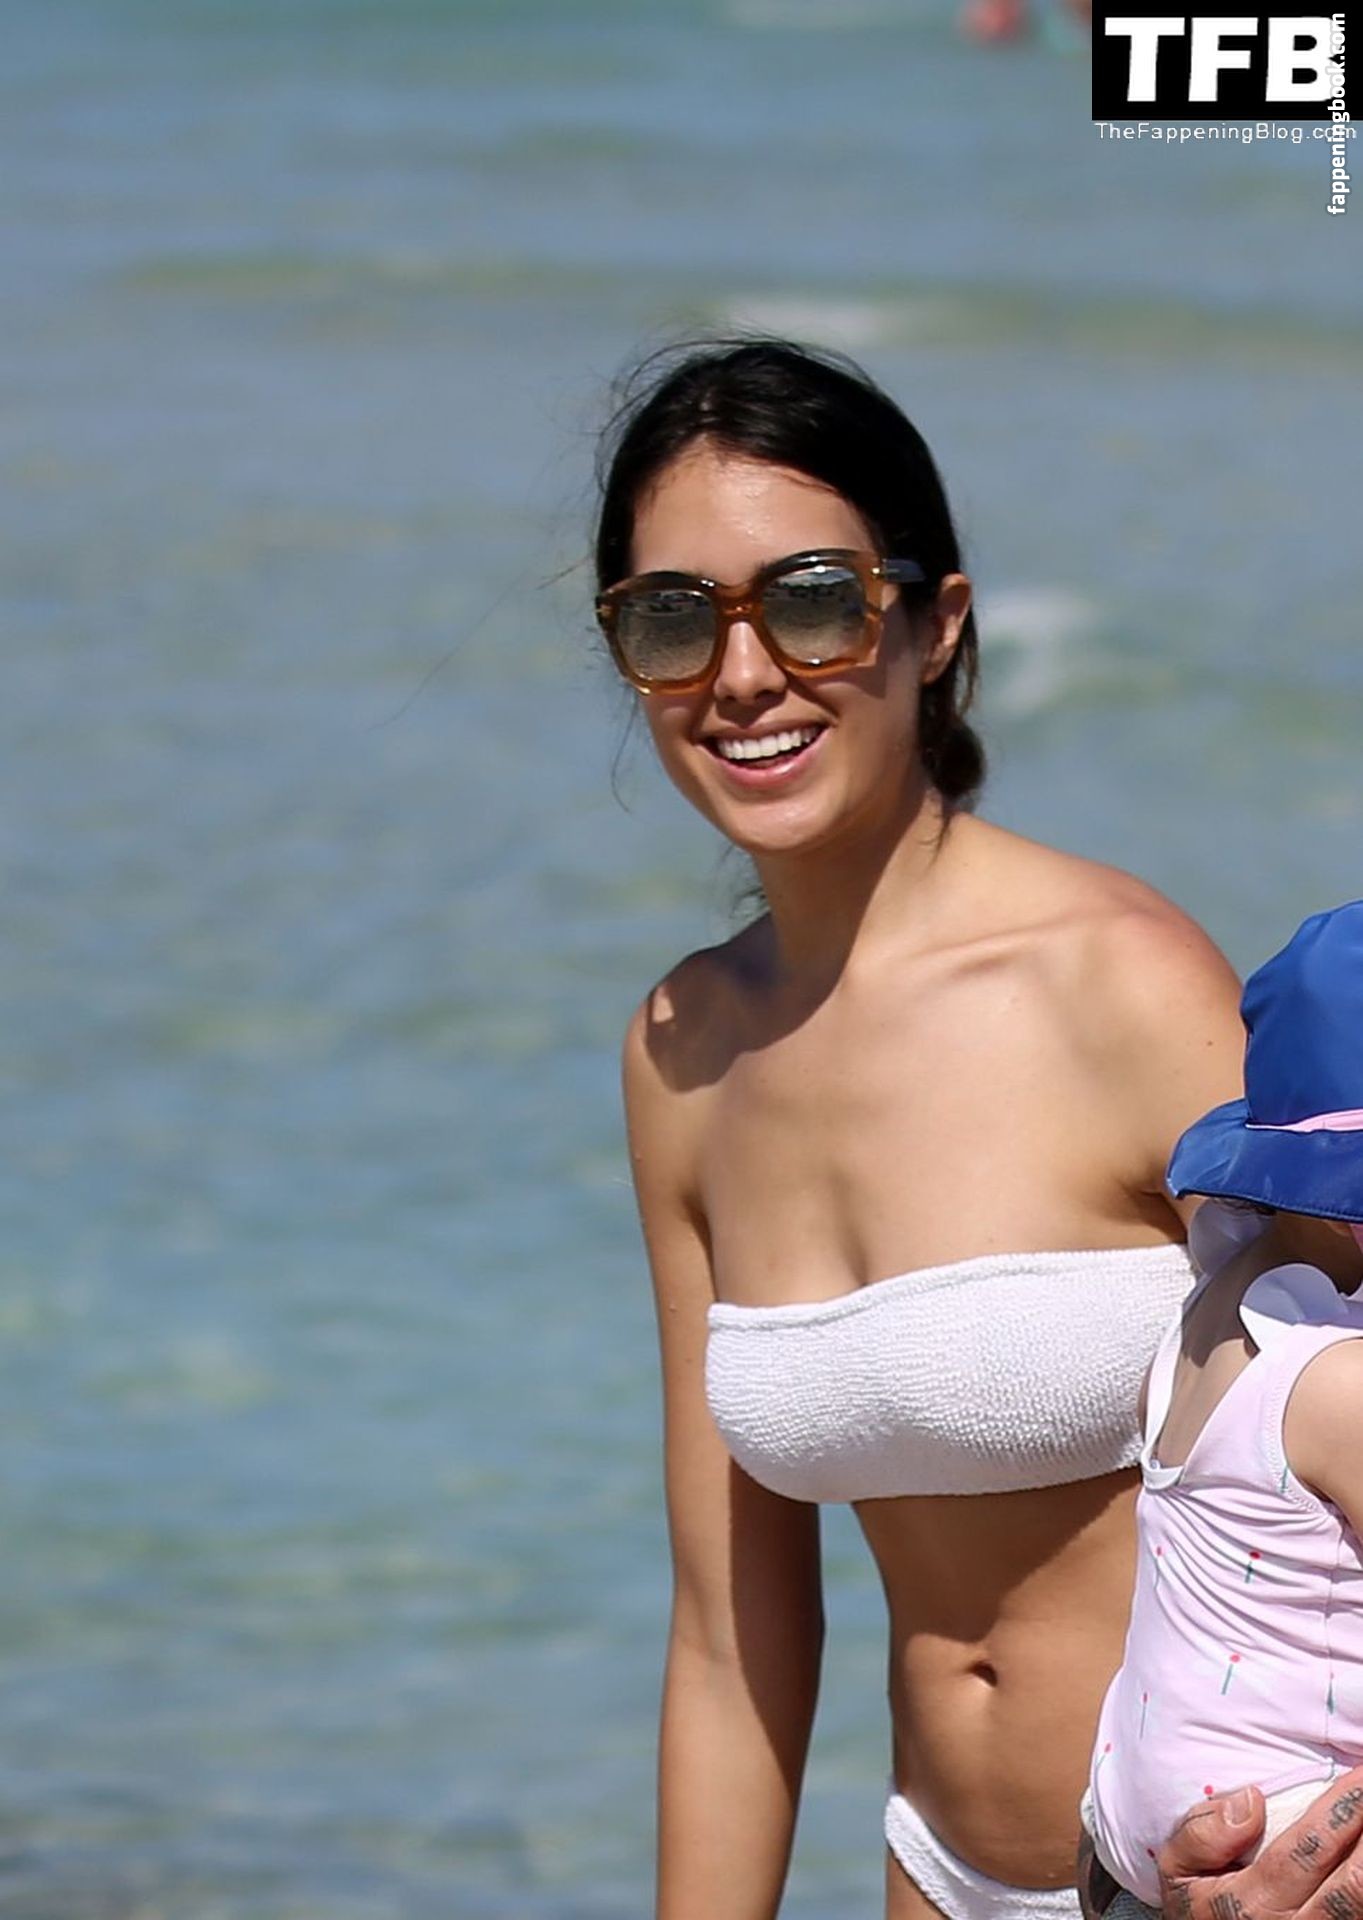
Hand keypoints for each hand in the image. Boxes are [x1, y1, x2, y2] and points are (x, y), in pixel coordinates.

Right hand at [1159, 1772, 1362, 1919]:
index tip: (1359, 1777)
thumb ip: (1203, 1834)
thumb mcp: (1176, 1869)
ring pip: (1360, 1905)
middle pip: (1352, 1885)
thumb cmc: (1197, 1905)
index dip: (1340, 1814)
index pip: (1306, 1853)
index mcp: (1251, 1907)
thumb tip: (1252, 1801)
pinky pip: (1358, 1914)